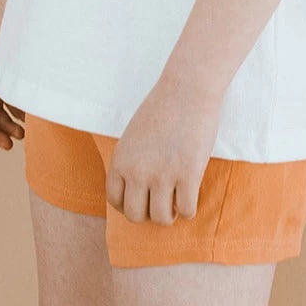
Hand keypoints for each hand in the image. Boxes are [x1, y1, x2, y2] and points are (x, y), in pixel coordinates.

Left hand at [105, 74, 223, 224]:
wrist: (188, 87)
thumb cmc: (164, 106)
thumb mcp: (134, 135)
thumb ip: (131, 161)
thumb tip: (138, 191)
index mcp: (120, 160)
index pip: (115, 200)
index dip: (129, 205)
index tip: (142, 199)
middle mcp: (137, 171)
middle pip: (135, 215)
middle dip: (148, 213)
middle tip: (161, 202)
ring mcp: (162, 175)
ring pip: (161, 218)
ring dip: (169, 214)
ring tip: (176, 201)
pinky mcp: (188, 175)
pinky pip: (186, 210)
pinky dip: (188, 209)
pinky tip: (191, 195)